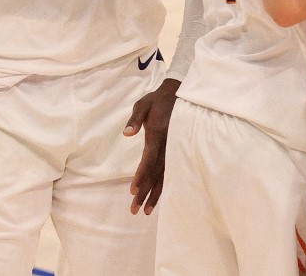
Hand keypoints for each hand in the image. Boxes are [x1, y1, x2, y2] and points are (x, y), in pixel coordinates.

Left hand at [123, 78, 179, 214]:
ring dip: (155, 194)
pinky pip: (169, 171)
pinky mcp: (175, 151)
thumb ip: (135, 119)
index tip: (134, 190)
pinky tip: (159, 197)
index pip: (149, 159)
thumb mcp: (143, 104)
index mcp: (158, 134)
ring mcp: (173, 149)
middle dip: (145, 192)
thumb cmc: (157, 100)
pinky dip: (164, 186)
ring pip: (164, 176)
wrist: (177, 94)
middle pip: (156, 173)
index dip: (142, 174)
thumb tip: (127, 133)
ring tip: (146, 211)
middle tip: (135, 209)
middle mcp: (167, 145)